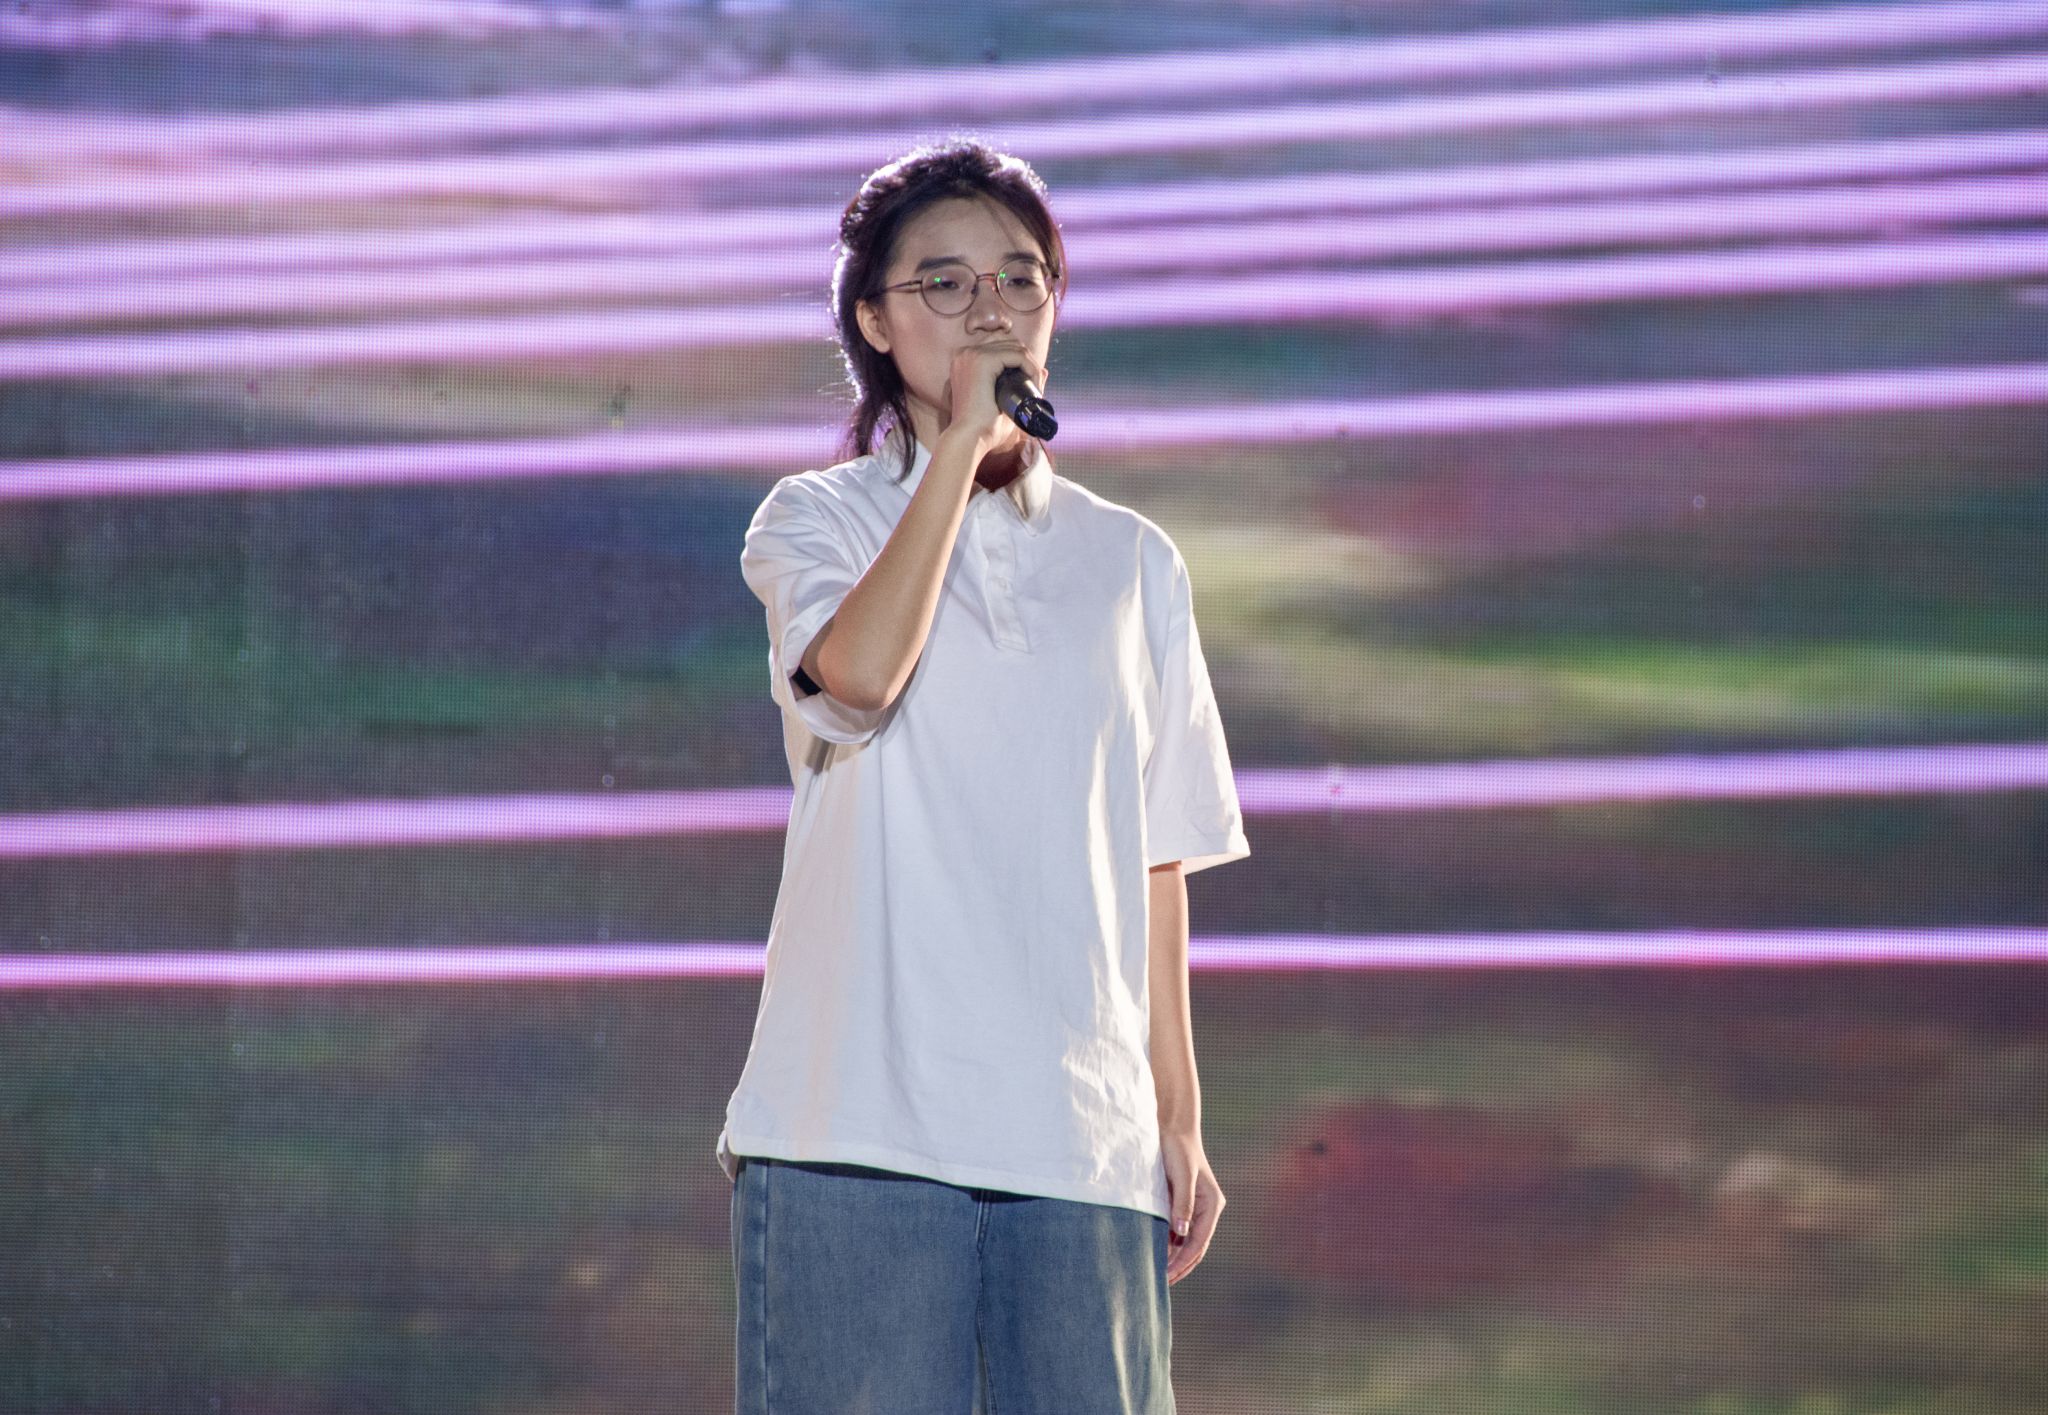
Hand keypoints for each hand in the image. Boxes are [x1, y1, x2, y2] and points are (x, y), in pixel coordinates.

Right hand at [938, 339, 1047, 454]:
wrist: (968, 439)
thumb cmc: (982, 427)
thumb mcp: (1002, 401)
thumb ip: (1020, 385)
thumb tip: (1044, 370)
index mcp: (965, 361)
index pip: (1000, 346)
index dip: (1019, 361)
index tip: (1030, 383)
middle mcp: (966, 353)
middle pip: (1008, 342)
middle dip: (1027, 361)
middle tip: (1036, 386)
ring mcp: (973, 354)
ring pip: (1015, 347)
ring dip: (1031, 365)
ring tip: (1036, 387)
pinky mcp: (983, 360)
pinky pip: (1017, 355)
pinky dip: (1031, 367)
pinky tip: (1034, 383)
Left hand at [1160, 1124, 1223, 1285]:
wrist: (1171, 1126)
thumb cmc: (1178, 1149)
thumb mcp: (1182, 1176)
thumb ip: (1183, 1203)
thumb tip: (1182, 1233)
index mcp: (1212, 1205)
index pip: (1199, 1241)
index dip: (1184, 1261)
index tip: (1168, 1275)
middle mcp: (1206, 1209)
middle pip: (1195, 1246)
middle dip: (1180, 1265)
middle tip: (1162, 1283)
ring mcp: (1195, 1207)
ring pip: (1186, 1240)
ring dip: (1174, 1257)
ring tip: (1157, 1273)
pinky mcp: (1182, 1202)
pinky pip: (1177, 1230)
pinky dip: (1169, 1243)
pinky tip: (1156, 1252)